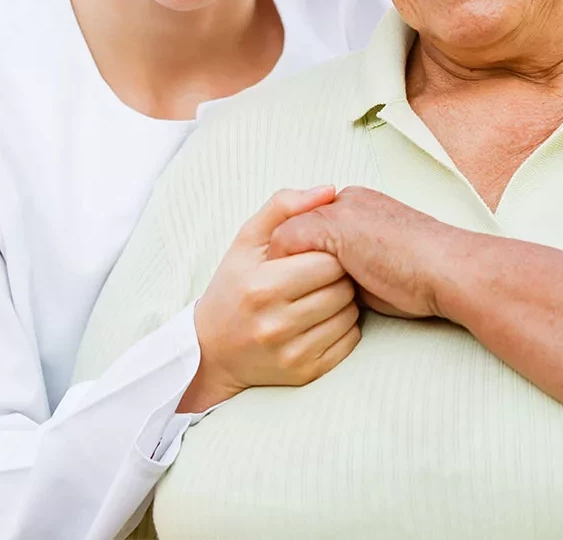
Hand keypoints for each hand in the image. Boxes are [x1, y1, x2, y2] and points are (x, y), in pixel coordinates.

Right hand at [180, 187, 360, 412]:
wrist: (212, 350)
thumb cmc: (233, 285)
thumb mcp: (247, 239)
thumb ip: (285, 206)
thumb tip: (330, 190)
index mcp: (261, 286)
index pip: (327, 260)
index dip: (330, 250)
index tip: (319, 250)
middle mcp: (276, 324)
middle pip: (341, 287)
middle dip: (339, 274)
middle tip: (323, 272)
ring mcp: (291, 353)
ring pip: (349, 314)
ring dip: (344, 299)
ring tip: (321, 292)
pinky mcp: (305, 373)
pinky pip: (350, 341)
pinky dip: (344, 326)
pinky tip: (323, 317)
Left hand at [266, 186, 456, 319]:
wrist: (448, 269)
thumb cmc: (423, 277)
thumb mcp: (380, 264)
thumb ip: (351, 265)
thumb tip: (328, 287)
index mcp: (361, 206)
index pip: (313, 226)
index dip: (300, 257)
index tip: (292, 284)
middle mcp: (347, 202)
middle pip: (295, 226)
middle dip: (284, 260)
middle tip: (275, 294)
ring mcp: (338, 211)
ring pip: (285, 234)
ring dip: (280, 267)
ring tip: (277, 298)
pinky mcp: (331, 226)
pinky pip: (283, 243)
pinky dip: (280, 268)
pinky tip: (287, 293)